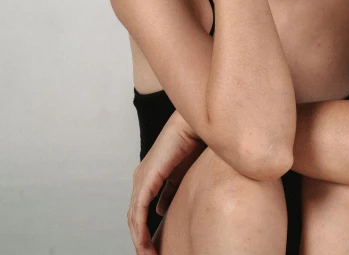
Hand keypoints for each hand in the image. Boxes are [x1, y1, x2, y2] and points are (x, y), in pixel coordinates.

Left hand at [127, 110, 205, 253]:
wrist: (193, 126)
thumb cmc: (191, 145)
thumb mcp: (181, 175)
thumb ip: (169, 192)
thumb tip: (161, 210)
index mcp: (148, 177)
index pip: (140, 210)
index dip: (144, 231)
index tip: (153, 248)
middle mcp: (141, 178)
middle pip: (134, 217)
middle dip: (140, 240)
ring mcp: (141, 178)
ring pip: (134, 217)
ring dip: (139, 240)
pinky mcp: (147, 179)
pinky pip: (139, 211)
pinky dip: (140, 229)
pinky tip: (144, 243)